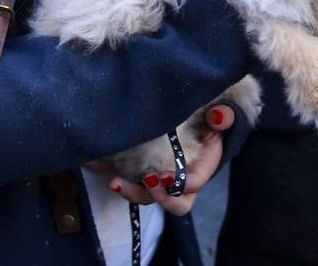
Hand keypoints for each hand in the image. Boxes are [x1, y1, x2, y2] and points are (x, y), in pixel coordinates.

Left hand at [94, 104, 234, 216]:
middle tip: (146, 181)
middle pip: (171, 201)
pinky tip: (94, 163)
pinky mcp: (141, 168)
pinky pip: (128, 176)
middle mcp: (181, 180)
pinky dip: (111, 172)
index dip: (180, 184)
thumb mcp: (220, 116)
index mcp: (201, 168)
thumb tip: (218, 115)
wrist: (196, 119)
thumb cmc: (209, 120)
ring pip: (147, 195)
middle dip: (157, 197)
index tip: (165, 176)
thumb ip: (224, 117)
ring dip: (131, 192)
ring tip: (114, 182)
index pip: (193, 184)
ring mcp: (160, 178)